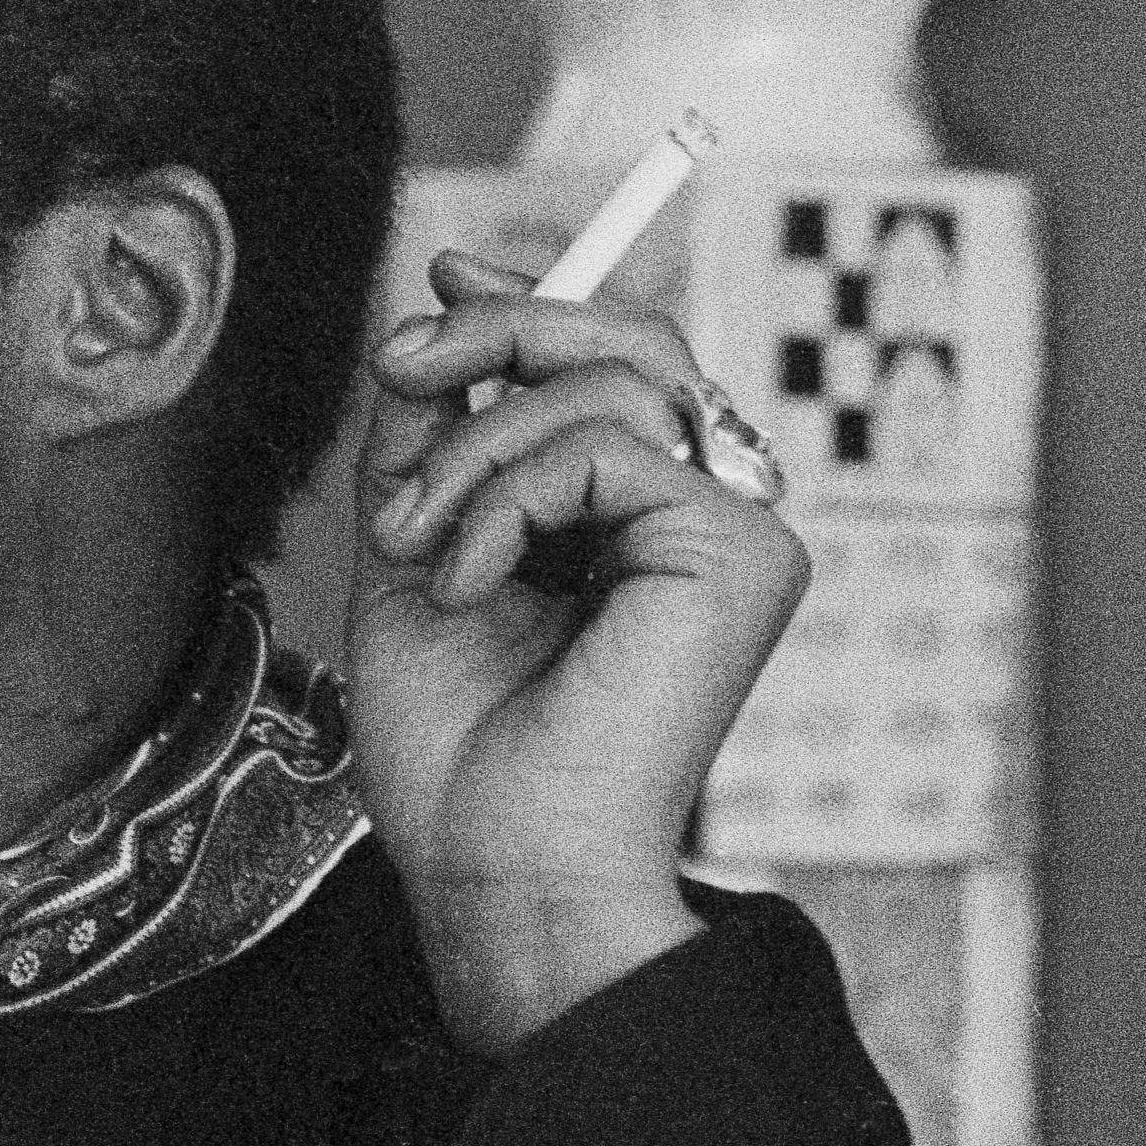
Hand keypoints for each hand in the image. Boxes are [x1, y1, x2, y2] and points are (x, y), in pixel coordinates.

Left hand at [352, 250, 808, 1052]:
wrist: (494, 863)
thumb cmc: (456, 745)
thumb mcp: (418, 541)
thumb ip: (438, 429)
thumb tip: (444, 300)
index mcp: (640, 521)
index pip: (616, 366)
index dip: (533, 302)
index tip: (440, 282)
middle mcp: (705, 517)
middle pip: (633, 342)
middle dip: (500, 327)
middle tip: (403, 361)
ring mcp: (737, 531)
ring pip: (606, 383)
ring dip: (472, 452)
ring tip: (420, 546)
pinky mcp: (743, 550)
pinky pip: (605, 444)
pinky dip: (507, 498)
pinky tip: (472, 584)